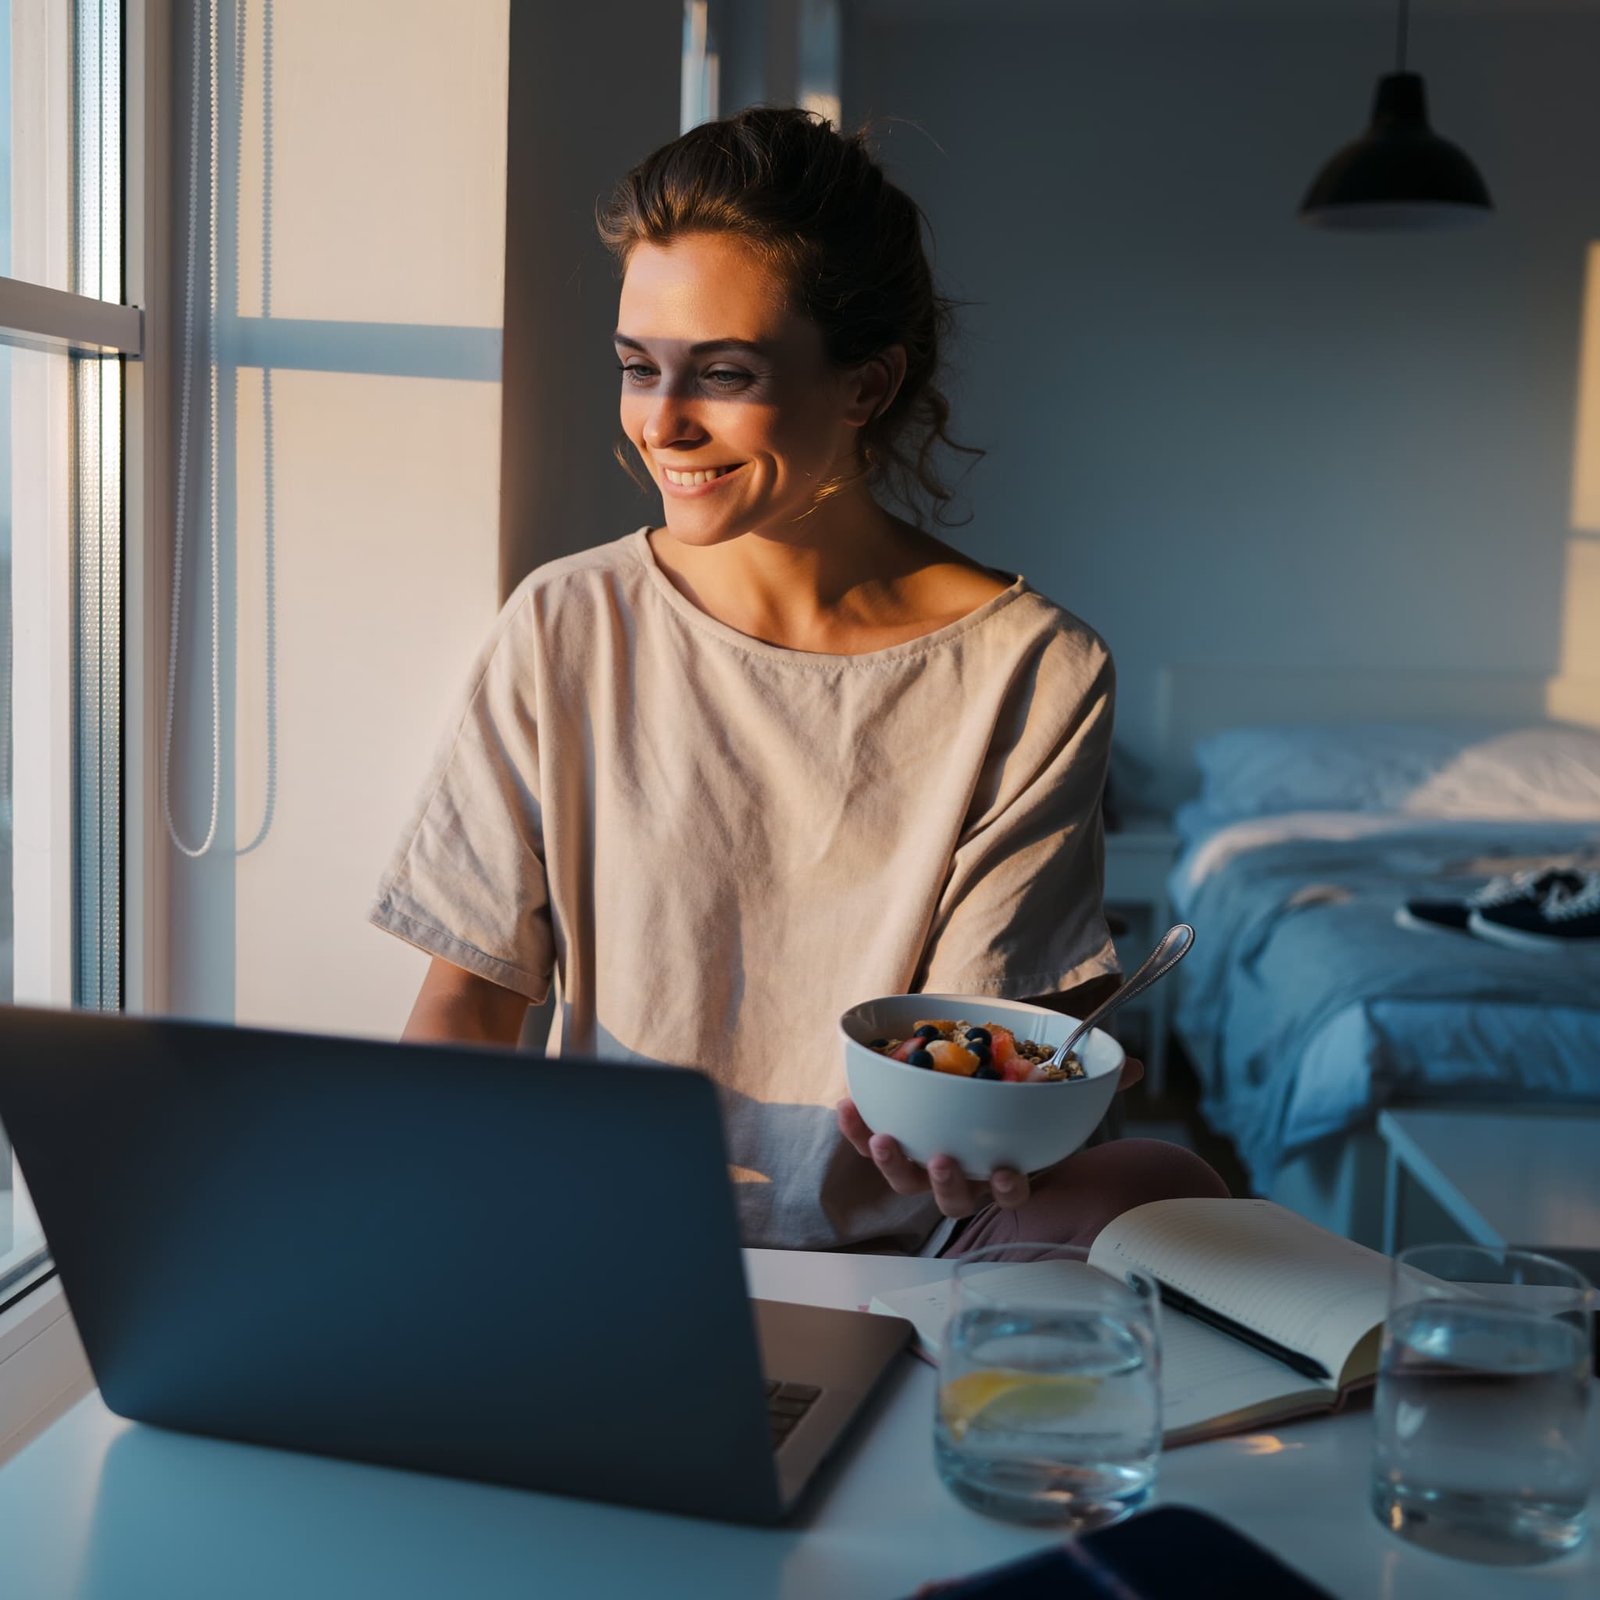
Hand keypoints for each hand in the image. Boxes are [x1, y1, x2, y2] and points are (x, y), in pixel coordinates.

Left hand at [834, 1055, 1144, 1219]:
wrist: (971, 1067)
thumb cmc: (1015, 1079)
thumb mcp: (1052, 1073)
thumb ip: (1087, 1073)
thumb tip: (1130, 1067)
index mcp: (1004, 1166)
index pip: (1011, 1190)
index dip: (1009, 1187)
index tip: (1008, 1171)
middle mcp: (964, 1174)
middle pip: (953, 1197)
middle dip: (948, 1184)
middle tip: (946, 1160)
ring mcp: (924, 1161)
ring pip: (908, 1180)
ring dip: (894, 1164)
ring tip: (884, 1138)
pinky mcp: (891, 1136)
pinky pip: (868, 1140)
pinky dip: (855, 1128)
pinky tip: (847, 1105)